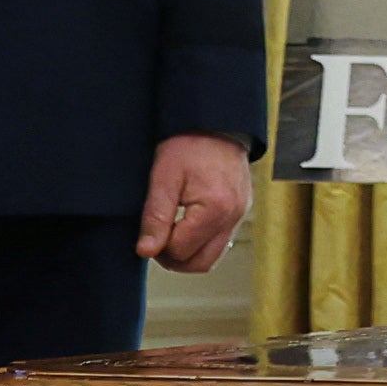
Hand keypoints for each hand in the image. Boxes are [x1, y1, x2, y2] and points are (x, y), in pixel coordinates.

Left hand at [138, 133, 253, 275]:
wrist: (215, 121)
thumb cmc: (189, 144)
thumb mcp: (163, 178)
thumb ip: (155, 217)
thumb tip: (146, 251)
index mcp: (215, 208)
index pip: (181, 251)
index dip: (159, 246)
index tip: (149, 230)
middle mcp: (233, 216)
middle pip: (200, 263)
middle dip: (173, 258)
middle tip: (157, 239)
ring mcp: (240, 215)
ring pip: (211, 258)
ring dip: (188, 254)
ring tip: (170, 233)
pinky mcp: (240, 211)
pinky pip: (220, 242)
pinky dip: (201, 243)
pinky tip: (186, 226)